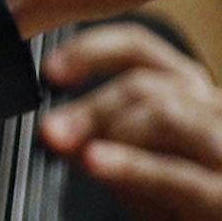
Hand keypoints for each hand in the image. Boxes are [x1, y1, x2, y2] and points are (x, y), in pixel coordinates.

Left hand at [40, 23, 221, 218]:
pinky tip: (96, 162)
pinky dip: (130, 166)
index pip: (141, 51)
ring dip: (110, 134)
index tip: (51, 71)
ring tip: (81, 156)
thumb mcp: (143, 166)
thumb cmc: (192, 205)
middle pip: (145, 86)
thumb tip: (60, 128)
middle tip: (51, 132)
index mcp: (194, 97)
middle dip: (89, 109)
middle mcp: (218, 112)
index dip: (91, 52)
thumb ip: (109, 140)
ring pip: (163, 114)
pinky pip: (176, 174)